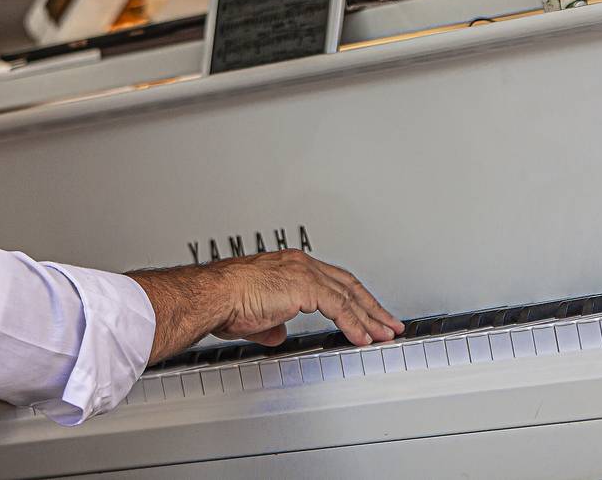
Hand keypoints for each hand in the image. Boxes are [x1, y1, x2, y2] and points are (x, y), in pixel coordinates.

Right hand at [213, 249, 401, 347]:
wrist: (213, 295)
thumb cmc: (224, 301)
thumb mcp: (255, 317)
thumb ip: (273, 324)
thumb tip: (280, 333)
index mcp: (290, 265)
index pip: (332, 280)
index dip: (352, 299)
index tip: (366, 313)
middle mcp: (300, 263)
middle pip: (348, 285)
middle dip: (371, 306)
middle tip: (388, 323)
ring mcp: (304, 273)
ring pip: (349, 296)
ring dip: (370, 318)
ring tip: (384, 334)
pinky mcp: (305, 286)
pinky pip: (339, 308)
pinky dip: (354, 325)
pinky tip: (363, 338)